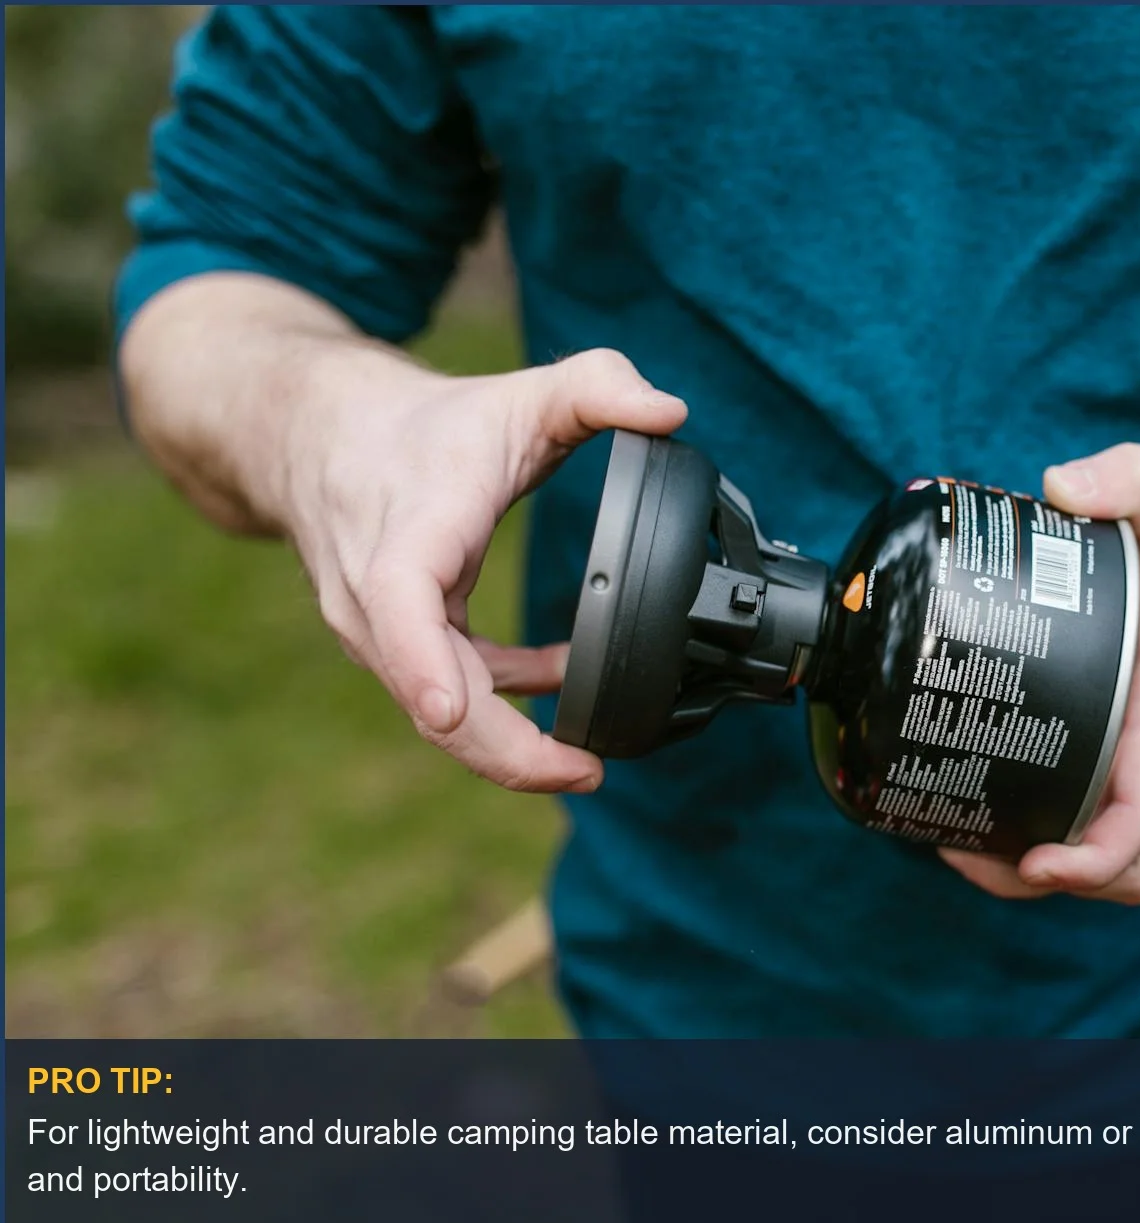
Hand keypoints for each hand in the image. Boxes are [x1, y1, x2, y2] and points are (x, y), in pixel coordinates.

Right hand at [278, 347, 686, 792]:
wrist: (320, 435)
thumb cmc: (426, 422)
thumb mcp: (521, 391)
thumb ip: (600, 386)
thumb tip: (671, 412)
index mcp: (407, 530)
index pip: (400, 601)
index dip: (422, 662)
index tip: (450, 711)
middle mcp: (374, 593)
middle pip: (425, 690)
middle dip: (499, 748)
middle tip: (584, 773)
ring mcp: (376, 630)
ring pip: (435, 708)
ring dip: (508, 741)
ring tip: (585, 762)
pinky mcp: (393, 647)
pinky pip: (448, 694)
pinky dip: (504, 701)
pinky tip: (561, 685)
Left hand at [939, 444, 1139, 903]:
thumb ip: (1128, 477)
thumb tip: (1060, 485)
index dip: (1094, 855)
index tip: (1037, 860)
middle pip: (1125, 869)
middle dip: (1051, 881)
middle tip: (965, 846)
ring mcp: (1130, 770)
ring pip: (1101, 864)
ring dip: (1028, 875)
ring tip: (950, 840)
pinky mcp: (1105, 765)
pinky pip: (1078, 830)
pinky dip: (1029, 842)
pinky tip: (966, 809)